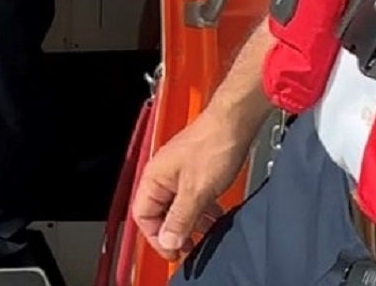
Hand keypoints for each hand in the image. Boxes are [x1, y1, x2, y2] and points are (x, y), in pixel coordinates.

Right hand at [130, 111, 251, 258]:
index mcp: (153, 178)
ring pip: (176, 207)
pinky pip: (190, 198)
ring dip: (189, 223)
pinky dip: (200, 211)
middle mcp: (161, 175)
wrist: (234, 123)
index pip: (142, 216)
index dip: (156, 237)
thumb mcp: (196, 191)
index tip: (174, 252)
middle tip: (189, 248)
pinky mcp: (194, 172)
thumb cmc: (212, 145)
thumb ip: (180, 218)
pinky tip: (213, 216)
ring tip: (205, 234)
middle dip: (174, 232)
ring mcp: (177, 173)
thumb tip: (168, 242)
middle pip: (158, 213)